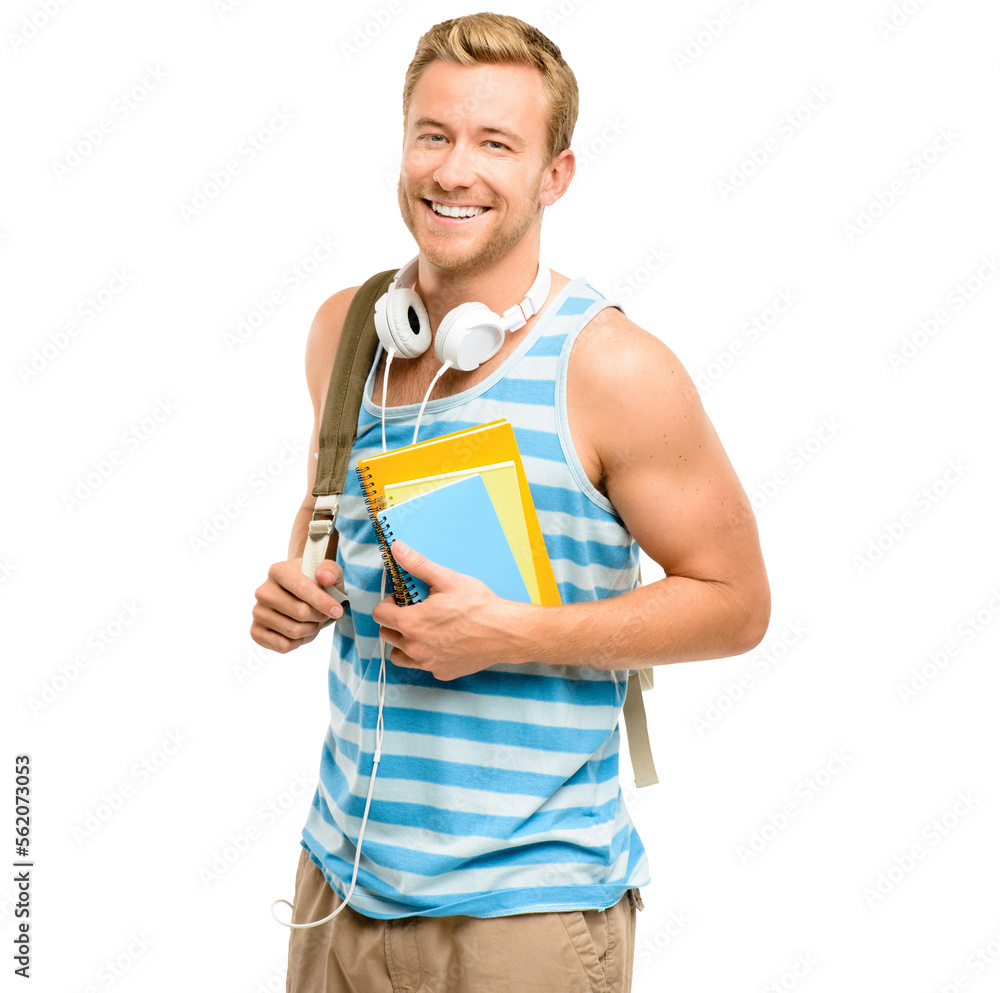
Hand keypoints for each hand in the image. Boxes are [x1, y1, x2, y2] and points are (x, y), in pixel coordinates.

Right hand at [251, 557, 345, 652]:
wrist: (301, 597)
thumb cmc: (317, 584)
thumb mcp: (329, 572)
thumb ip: (331, 570)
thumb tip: (324, 577)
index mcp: (278, 571)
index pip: (302, 588)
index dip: (323, 602)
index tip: (338, 610)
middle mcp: (263, 591)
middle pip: (299, 612)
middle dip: (319, 617)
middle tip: (323, 615)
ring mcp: (257, 612)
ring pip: (293, 631)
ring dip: (311, 630)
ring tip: (313, 622)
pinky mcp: (256, 631)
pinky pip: (282, 646)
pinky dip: (298, 643)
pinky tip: (301, 632)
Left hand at [371, 541, 521, 680]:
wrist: (505, 632)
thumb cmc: (478, 605)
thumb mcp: (447, 579)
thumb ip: (417, 564)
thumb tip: (397, 548)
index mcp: (411, 623)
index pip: (379, 615)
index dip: (388, 603)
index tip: (402, 599)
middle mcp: (415, 647)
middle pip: (386, 635)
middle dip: (396, 621)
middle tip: (415, 611)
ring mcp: (428, 663)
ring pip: (400, 655)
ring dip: (405, 642)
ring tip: (423, 630)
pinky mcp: (442, 672)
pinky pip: (423, 665)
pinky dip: (426, 655)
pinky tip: (442, 642)